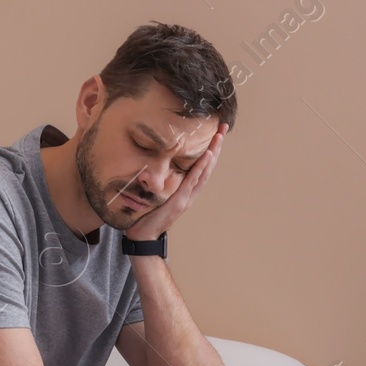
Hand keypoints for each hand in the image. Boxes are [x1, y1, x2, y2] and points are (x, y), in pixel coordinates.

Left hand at [124, 122, 228, 242]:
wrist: (143, 238)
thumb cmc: (145, 217)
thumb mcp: (154, 195)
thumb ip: (158, 182)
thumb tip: (150, 165)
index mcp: (185, 191)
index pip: (201, 168)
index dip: (209, 151)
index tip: (215, 134)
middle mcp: (189, 193)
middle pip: (207, 166)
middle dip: (216, 146)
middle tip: (223, 127)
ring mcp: (186, 198)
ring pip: (204, 172)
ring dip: (212, 152)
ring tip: (219, 136)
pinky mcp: (179, 202)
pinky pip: (192, 181)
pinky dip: (201, 167)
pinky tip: (208, 155)